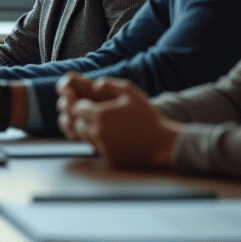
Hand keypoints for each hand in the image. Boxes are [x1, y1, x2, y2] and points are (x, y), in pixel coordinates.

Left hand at [63, 76, 179, 167]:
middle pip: (78, 124)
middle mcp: (98, 132)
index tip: (91, 105)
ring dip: (89, 130)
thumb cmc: (147, 116)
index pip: (77, 108)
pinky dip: (99, 141)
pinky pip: (95, 147)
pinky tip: (113, 136)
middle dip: (83, 119)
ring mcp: (102, 146)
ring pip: (84, 137)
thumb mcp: (131, 93)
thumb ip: (109, 85)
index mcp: (101, 115)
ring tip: (104, 125)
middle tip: (94, 116)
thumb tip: (93, 85)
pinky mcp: (108, 156)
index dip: (83, 105)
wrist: (162, 143)